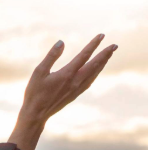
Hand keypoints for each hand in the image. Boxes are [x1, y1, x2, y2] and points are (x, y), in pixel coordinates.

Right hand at [9, 34, 116, 149]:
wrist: (36, 114)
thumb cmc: (34, 92)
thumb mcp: (39, 72)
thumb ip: (51, 56)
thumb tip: (61, 42)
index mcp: (67, 74)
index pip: (84, 55)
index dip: (93, 45)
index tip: (102, 35)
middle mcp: (75, 81)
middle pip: (94, 65)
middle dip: (105, 54)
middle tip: (115, 45)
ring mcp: (77, 89)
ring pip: (94, 73)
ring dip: (103, 63)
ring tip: (109, 55)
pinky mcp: (75, 94)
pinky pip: (90, 81)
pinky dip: (96, 73)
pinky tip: (97, 70)